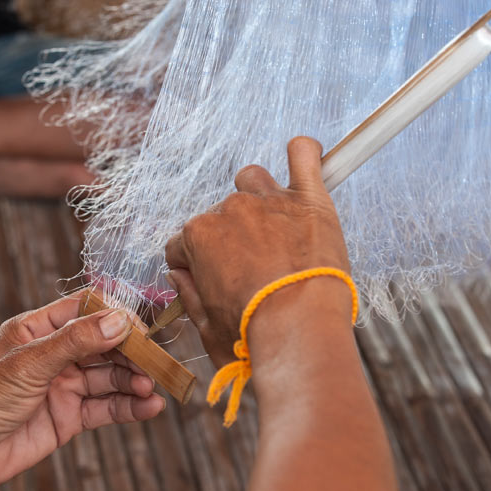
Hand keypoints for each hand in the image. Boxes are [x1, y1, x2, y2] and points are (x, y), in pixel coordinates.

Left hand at [0, 294, 165, 490]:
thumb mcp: (26, 365)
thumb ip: (73, 342)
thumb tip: (116, 320)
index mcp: (37, 329)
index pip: (86, 309)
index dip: (116, 315)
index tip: (140, 328)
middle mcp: (54, 354)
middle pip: (105, 344)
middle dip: (132, 352)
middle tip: (155, 363)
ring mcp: (63, 385)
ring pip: (110, 377)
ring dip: (134, 380)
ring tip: (152, 388)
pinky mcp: (68, 417)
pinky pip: (106, 407)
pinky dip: (129, 407)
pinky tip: (149, 408)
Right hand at [164, 137, 350, 366]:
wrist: (302, 333)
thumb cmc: (252, 337)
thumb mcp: (206, 326)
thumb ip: (190, 294)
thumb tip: (180, 276)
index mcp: (199, 237)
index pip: (183, 242)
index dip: (195, 263)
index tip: (211, 279)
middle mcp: (230, 211)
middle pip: (221, 214)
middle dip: (230, 237)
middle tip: (252, 270)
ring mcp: (270, 201)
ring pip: (254, 179)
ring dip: (257, 197)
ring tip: (273, 227)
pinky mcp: (310, 200)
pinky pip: (305, 156)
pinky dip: (303, 153)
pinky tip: (302, 156)